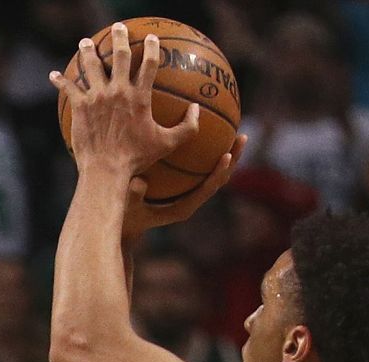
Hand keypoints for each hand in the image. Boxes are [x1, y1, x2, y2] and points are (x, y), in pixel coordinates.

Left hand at [50, 26, 200, 175]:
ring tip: (85, 42)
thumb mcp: (167, 144)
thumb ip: (188, 127)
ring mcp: (96, 97)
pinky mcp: (80, 107)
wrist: (106, 170)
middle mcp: (117, 91)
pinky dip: (60, 80)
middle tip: (118, 27)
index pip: (148, 64)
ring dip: (88, 51)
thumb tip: (197, 110)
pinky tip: (53, 74)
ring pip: (91, 66)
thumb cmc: (137, 159)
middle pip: (118, 55)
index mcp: (139, 96)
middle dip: (119, 37)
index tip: (151, 37)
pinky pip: (68, 88)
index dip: (151, 47)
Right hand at [121, 134, 246, 238]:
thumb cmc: (127, 216)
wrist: (127, 226)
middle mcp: (192, 200)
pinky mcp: (185, 186)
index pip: (208, 189)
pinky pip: (200, 166)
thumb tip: (140, 182)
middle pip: (220, 178)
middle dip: (233, 158)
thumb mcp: (126, 208)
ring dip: (227, 152)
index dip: (219, 173)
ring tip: (235, 129)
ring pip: (213, 171)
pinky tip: (206, 128)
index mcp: (184, 208)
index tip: (227, 155)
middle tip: (242, 136)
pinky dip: (206, 149)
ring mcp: (190, 192)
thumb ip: (134, 196)